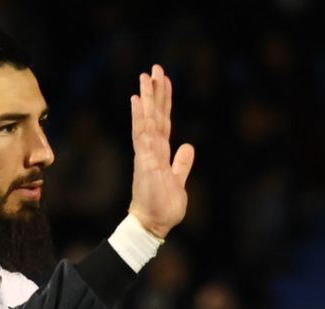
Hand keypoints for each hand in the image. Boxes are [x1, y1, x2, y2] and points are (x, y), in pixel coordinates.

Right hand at [127, 64, 195, 238]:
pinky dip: (139, 116)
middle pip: (155, 115)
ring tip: (145, 76)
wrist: (153, 223)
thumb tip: (187, 147)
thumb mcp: (179, 181)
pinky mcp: (144, 160)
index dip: (164, 102)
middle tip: (155, 67)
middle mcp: (152, 149)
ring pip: (147, 119)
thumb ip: (181, 164)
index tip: (164, 81)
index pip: (163, 122)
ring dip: (146, 97)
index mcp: (161, 153)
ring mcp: (147, 153)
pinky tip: (137, 100)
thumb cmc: (164, 206)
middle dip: (155, 91)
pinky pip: (141, 134)